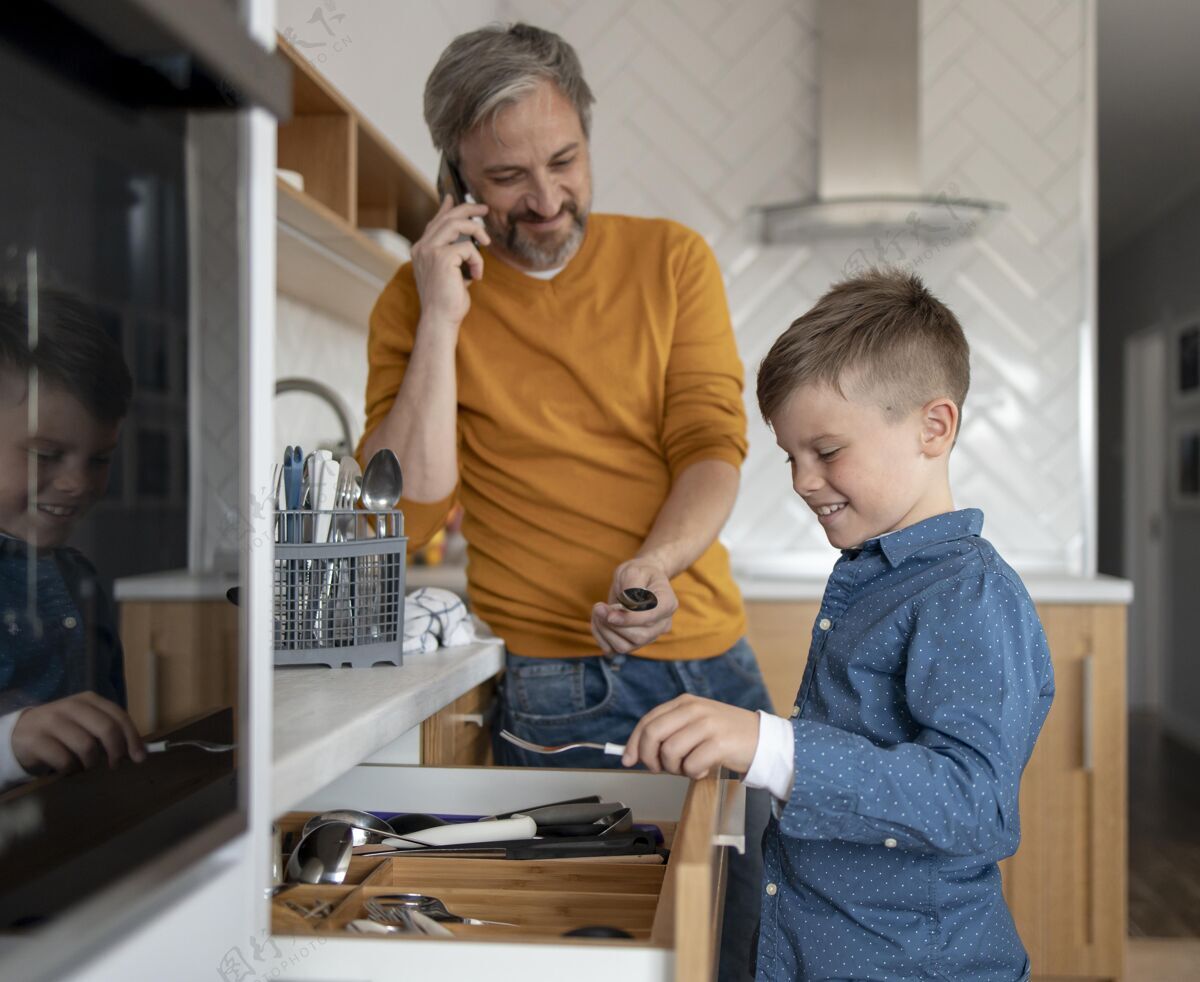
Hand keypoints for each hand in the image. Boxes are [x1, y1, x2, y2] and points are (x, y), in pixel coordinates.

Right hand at [11, 692, 145, 775]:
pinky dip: (71, 770)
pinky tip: (68, 768)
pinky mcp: (36, 740)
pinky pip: (65, 761)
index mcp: (89, 700)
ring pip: (86, 747)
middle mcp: (71, 706)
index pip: (119, 716)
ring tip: (85, 765)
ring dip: (91, 763)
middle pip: (106, 729)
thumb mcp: (86, 723)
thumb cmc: (63, 730)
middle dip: (117, 750)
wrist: (20, 733)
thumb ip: (110, 731)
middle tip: (115, 765)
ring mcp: (52, 722)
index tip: (139, 757)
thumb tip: (140, 751)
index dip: (132, 738)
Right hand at [410, 194, 491, 329]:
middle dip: (468, 209)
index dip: (446, 208)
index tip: (453, 197)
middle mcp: (422, 247)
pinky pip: (468, 248)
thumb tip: (466, 241)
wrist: (439, 319)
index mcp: (421, 250)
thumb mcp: (450, 273)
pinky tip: (476, 276)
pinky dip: (477, 262)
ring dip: (476, 229)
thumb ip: (453, 255)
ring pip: (457, 224)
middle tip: (484, 209)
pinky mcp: (442, 258)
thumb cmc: (447, 301)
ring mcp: (429, 250)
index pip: (435, 222)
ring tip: (487, 242)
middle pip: (447, 217)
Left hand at [590, 556, 677, 653]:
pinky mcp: (633, 643)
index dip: (628, 619)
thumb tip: (625, 607)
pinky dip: (601, 638)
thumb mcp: (633, 571)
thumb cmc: (639, 573)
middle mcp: (661, 625)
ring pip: (624, 647)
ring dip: (604, 630)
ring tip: (598, 610)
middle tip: (598, 607)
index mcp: (667, 604)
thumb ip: (630, 588)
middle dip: (612, 625)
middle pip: (638, 637)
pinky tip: (598, 621)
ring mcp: (649, 637)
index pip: (649, 618)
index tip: (609, 614)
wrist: (641, 579)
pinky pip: (614, 650)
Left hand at [621, 694, 759, 777]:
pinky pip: (690, 765)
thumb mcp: (695, 724)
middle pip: (653, 734)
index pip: (648, 721)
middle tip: (658, 769)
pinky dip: (692, 773)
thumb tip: (637, 753)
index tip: (629, 760)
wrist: (762, 739)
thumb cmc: (725, 736)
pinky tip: (703, 769)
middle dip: (649, 757)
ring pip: (670, 752)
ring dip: (675, 768)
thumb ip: (670, 732)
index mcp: (685, 702)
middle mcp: (694, 709)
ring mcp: (707, 724)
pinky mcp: (719, 743)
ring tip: (688, 767)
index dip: (634, 742)